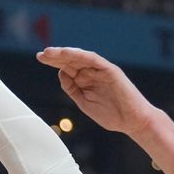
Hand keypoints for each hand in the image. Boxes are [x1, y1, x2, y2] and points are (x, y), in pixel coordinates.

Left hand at [36, 47, 154, 136]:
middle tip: (41, 54)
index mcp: (86, 82)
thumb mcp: (84, 103)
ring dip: (65, 54)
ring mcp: (101, 71)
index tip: (40, 58)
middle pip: (71, 61)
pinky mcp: (110, 70)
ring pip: (80, 58)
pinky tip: (67, 53)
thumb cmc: (111, 115)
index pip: (67, 68)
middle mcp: (92, 73)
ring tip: (50, 52)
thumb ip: (72, 89)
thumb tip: (61, 74)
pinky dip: (80, 55)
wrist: (132, 121)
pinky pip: (93, 59)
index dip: (54, 62)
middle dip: (55, 57)